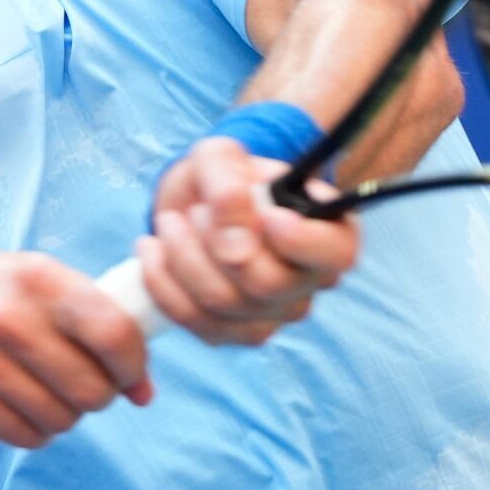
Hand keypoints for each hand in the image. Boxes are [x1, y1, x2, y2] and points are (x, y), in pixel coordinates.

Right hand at [0, 253, 152, 449]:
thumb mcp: (35, 280)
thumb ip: (94, 322)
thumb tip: (145, 390)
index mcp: (37, 277)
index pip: (112, 331)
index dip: (134, 363)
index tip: (132, 374)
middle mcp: (8, 318)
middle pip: (91, 388)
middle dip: (100, 394)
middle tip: (85, 383)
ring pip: (62, 419)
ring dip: (65, 414)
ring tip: (46, 390)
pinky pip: (28, 437)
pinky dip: (35, 429)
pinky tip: (20, 404)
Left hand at [138, 136, 359, 345]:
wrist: (194, 202)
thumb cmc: (221, 176)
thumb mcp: (220, 157)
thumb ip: (229, 186)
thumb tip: (236, 248)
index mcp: (329, 231)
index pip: (336, 253)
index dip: (302, 240)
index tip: (265, 213)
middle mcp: (310, 281)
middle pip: (268, 285)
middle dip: (215, 243)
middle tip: (195, 211)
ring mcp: (274, 314)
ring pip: (226, 305)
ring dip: (183, 259)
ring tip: (169, 223)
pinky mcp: (234, 332)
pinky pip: (197, 322)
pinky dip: (164, 284)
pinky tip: (152, 250)